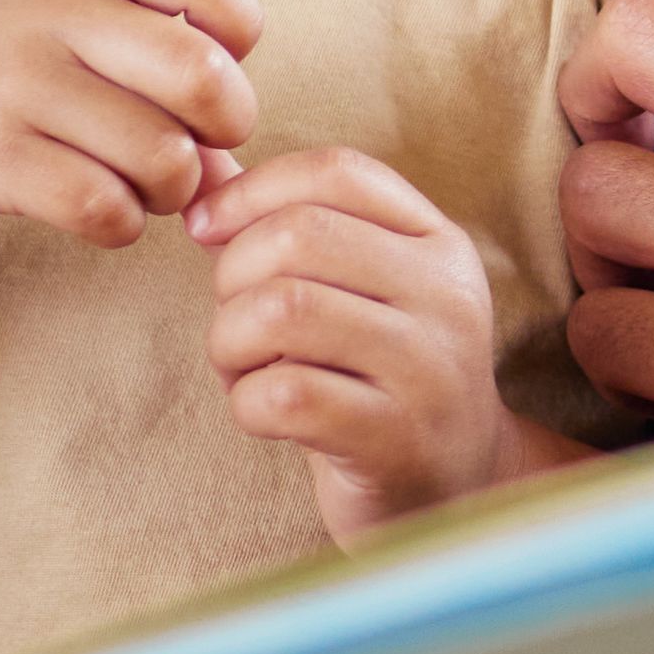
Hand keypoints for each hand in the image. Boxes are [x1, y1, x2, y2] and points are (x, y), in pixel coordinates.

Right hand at [0, 0, 259, 248]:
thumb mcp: (49, 17)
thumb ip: (148, 63)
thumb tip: (232, 169)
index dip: (235, 25)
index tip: (211, 59)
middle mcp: (46, 9)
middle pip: (202, 73)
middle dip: (224, 126)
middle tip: (191, 145)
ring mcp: (12, 81)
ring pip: (162, 154)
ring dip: (171, 190)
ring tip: (139, 186)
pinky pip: (102, 206)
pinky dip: (121, 225)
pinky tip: (100, 215)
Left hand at [195, 146, 535, 538]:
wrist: (452, 493)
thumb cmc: (378, 380)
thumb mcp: (352, 292)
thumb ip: (283, 223)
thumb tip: (200, 160)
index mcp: (439, 245)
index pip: (337, 172)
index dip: (253, 190)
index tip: (207, 229)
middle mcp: (447, 297)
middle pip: (299, 235)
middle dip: (232, 276)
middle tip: (234, 321)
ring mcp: (428, 369)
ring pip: (283, 310)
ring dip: (230, 342)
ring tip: (243, 368)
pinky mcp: (396, 438)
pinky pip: (283, 394)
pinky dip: (245, 401)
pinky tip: (263, 412)